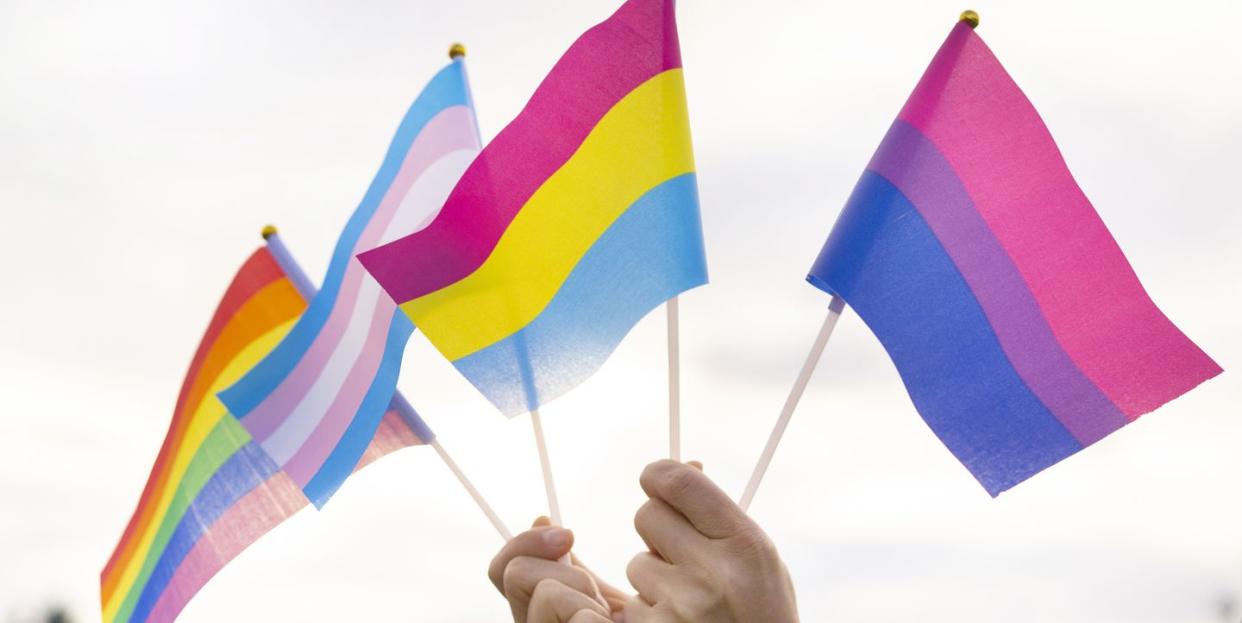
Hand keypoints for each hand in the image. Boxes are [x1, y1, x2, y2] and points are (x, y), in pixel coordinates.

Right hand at [489, 517, 628, 622]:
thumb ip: (569, 569)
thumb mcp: (598, 598)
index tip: (567, 536)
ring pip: (547, 593)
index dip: (524, 543)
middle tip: (600, 604)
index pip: (501, 570)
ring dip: (589, 602)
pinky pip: (581, 620)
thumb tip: (542, 520)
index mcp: (533, 615)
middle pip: (517, 573)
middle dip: (569, 575)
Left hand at [624, 461, 797, 621]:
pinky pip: (631, 605)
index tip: (655, 480)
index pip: (679, 481)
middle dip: (658, 530)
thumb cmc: (763, 615)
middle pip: (646, 516)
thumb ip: (721, 516)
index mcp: (744, 545)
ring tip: (689, 602)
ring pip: (636, 563)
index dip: (659, 475)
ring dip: (654, 578)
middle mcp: (711, 573)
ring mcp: (679, 608)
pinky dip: (647, 613)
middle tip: (680, 550)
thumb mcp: (761, 561)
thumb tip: (686, 462)